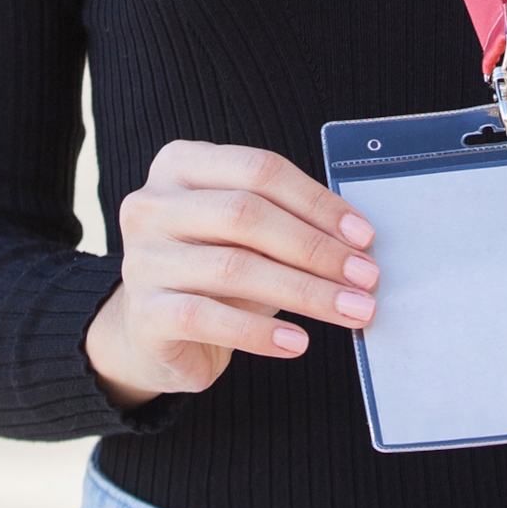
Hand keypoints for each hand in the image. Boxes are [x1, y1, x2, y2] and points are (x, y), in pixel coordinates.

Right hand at [86, 141, 377, 409]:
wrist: (154, 334)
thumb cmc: (214, 273)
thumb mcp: (247, 237)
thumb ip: (288, 225)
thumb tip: (357, 242)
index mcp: (180, 166)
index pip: (258, 169)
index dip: (317, 202)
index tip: (362, 236)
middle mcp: (152, 205)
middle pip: (245, 214)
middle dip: (315, 247)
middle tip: (364, 277)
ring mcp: (142, 259)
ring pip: (233, 268)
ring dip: (304, 291)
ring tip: (349, 311)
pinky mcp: (144, 314)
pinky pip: (208, 318)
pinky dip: (260, 331)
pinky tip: (297, 341)